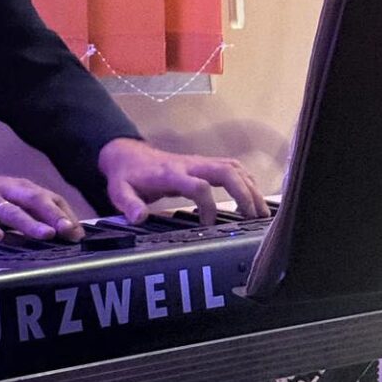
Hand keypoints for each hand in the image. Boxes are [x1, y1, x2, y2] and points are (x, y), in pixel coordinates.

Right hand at [0, 159, 84, 242]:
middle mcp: (4, 189)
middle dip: (53, 215)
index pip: (48, 197)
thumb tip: (60, 229)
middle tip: (69, 231)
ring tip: (47, 235)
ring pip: (10, 210)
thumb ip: (28, 211)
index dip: (65, 213)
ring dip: (30, 222)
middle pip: (33, 200)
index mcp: (17, 187)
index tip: (79, 232)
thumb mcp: (4, 197)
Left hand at [97, 137, 267, 225]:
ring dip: (250, 187)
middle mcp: (190, 165)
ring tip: (261, 212)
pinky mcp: (203, 164)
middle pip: (226, 171)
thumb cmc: (126, 175)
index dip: (208, 207)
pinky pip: (231, 167)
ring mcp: (198, 162)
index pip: (199, 186)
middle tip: (255, 218)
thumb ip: (128, 203)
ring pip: (233, 167)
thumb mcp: (119, 190)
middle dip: (244, 193)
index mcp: (171, 173)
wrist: (126, 154)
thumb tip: (140, 217)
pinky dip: (246, 180)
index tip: (208, 226)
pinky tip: (253, 197)